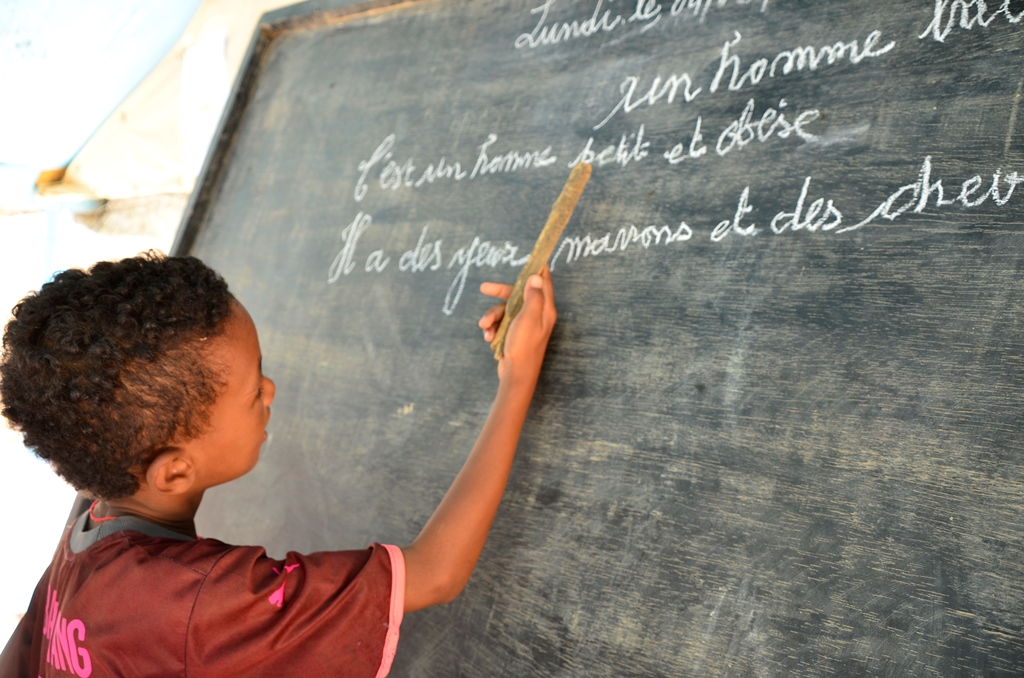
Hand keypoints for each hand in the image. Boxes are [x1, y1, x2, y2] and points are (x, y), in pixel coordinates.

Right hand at [478, 265, 556, 381]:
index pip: (544, 282)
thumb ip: (532, 296)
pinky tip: (488, 337)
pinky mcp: (514, 334)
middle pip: (518, 294)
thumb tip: (536, 276)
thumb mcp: (528, 318)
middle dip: (499, 293)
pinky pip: (501, 323)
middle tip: (484, 288)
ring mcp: (524, 325)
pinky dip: (493, 328)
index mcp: (544, 309)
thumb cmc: (524, 346)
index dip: (537, 269)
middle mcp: (536, 315)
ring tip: (484, 328)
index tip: (533, 257)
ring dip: (492, 317)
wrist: (516, 375)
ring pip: (505, 310)